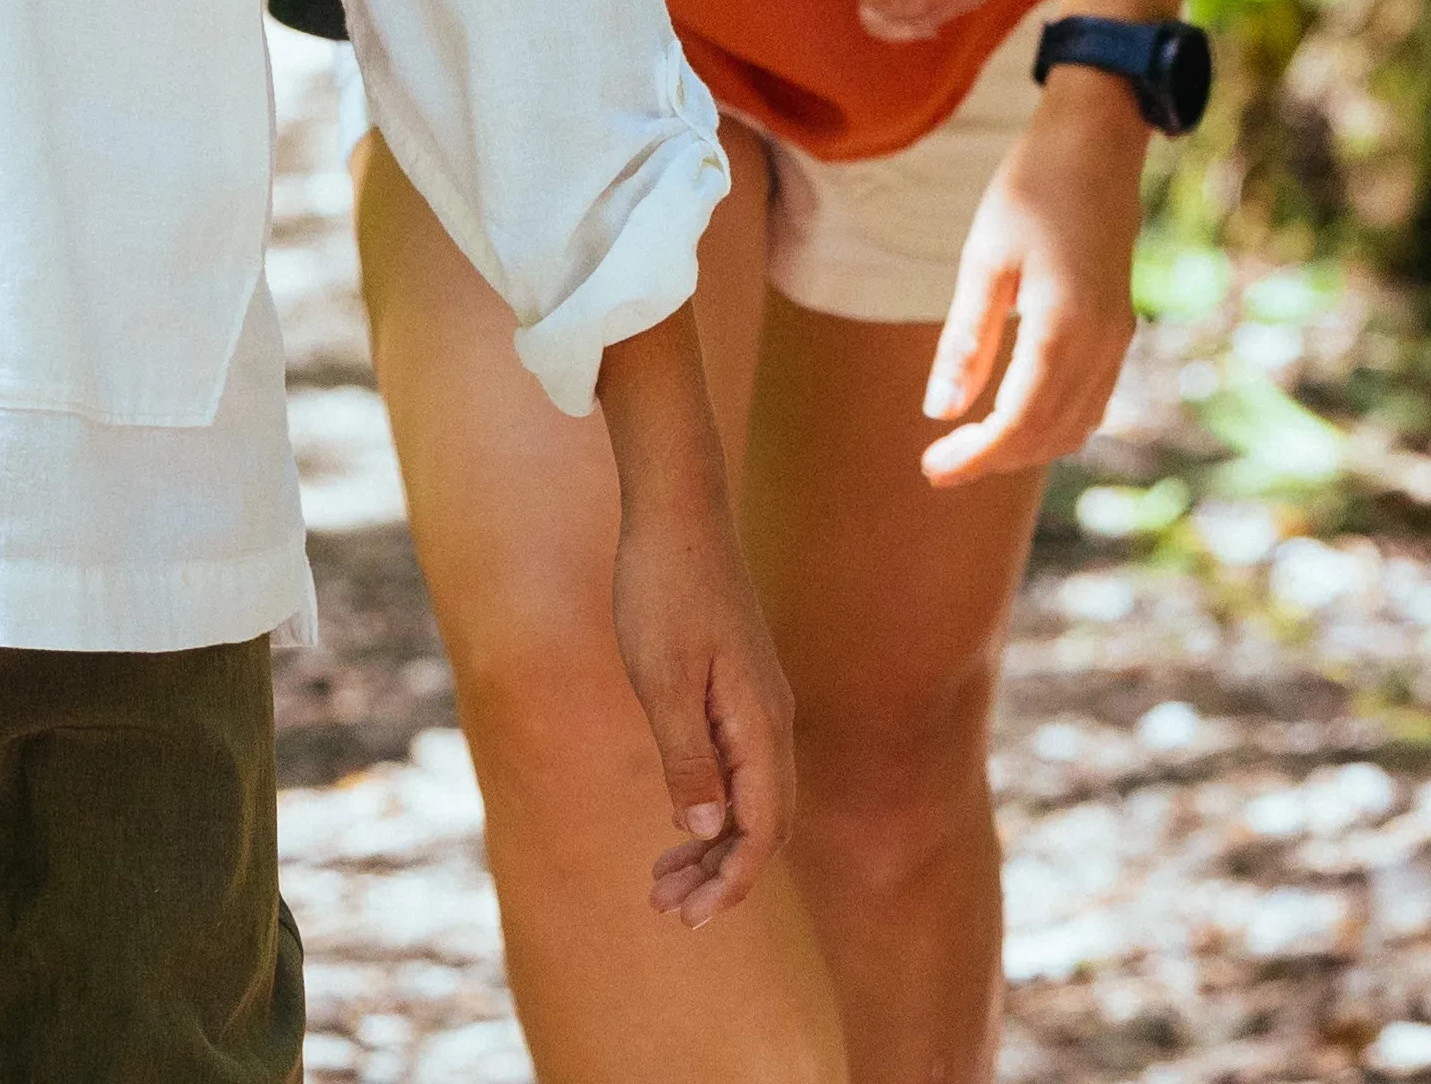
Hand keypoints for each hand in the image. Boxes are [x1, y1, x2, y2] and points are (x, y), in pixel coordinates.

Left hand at [604, 329, 795, 926]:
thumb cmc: (663, 590)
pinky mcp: (737, 689)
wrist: (676, 512)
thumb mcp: (663, 679)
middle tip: (663, 911)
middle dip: (721, 876)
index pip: (763, 827)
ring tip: (660, 884)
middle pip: (763, 822)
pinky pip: (737, 768)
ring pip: (750, 798)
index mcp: (759, 722)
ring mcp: (756, 704)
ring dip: (713, 847)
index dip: (732, 881)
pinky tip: (675, 824)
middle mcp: (770, 719)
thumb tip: (704, 827)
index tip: (689, 918)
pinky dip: (710, 807)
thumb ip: (687, 755)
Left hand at [913, 88, 1156, 482]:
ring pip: (1076, 425)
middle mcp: (1100, 342)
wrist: (1097, 137)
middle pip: (1048, 434)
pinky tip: (1017, 414)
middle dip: (994, 459)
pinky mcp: (1119, 327)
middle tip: (939, 461)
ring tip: (972, 443)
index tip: (930, 469)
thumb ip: (965, 341)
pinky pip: (1092, 400)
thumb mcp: (984, 259)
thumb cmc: (1031, 187)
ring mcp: (1117, 336)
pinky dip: (1054, 424)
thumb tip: (939, 411)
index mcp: (1063, 326)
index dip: (975, 457)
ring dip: (1025, 447)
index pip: (1019, 422)